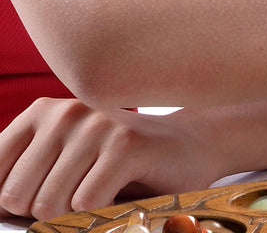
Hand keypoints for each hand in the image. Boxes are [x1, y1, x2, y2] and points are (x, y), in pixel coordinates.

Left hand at [0, 98, 218, 220]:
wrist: (188, 146)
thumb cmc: (117, 163)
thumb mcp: (62, 161)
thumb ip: (22, 178)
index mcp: (41, 113)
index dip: (13, 203)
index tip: (42, 197)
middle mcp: (66, 112)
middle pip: (17, 196)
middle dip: (44, 212)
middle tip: (79, 196)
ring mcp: (97, 125)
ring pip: (50, 204)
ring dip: (75, 215)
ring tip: (101, 192)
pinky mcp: (126, 145)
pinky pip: (86, 204)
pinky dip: (101, 212)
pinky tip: (121, 191)